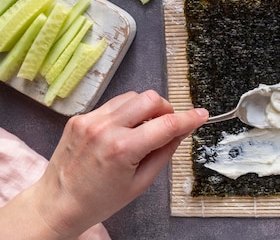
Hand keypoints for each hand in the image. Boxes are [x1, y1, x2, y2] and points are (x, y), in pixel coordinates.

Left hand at [0, 90, 207, 238]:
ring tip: (143, 130)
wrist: (57, 205)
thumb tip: (182, 131)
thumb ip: (164, 152)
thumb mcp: (140, 182)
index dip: (189, 118)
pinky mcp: (80, 117)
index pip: (167, 125)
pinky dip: (125, 113)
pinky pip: (113, 104)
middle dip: (166, 109)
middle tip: (167, 125)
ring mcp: (90, 120)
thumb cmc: (99, 201)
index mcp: (123, 149)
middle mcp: (105, 129)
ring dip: (145, 109)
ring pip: (132, 96)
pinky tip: (122, 131)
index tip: (201, 115)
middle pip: (150, 99)